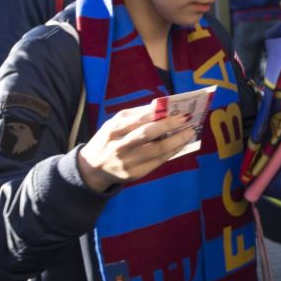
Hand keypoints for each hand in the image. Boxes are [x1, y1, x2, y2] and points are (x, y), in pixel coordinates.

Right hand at [76, 103, 195, 191]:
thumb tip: (160, 106)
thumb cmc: (108, 140)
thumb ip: (136, 115)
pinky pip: (157, 162)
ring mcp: (127, 162)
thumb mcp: (114, 124)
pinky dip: (170, 153)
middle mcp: (119, 146)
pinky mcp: (134, 174)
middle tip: (186, 119)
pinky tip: (179, 145)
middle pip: (147, 134)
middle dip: (169, 125)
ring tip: (189, 133)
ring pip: (156, 151)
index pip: (138, 119)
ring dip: (176, 141)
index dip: (158, 113)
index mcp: (113, 129)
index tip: (176, 108)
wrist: (92, 168)